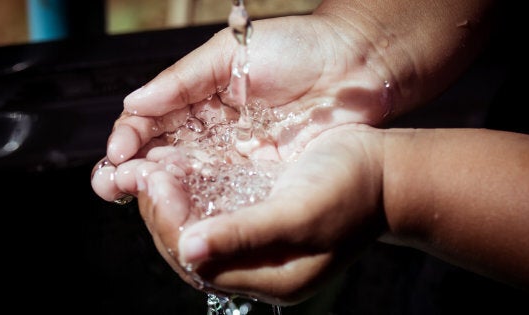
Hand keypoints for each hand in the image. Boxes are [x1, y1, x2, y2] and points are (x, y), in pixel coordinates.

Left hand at [174, 124, 385, 304]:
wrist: (384, 171)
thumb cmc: (351, 189)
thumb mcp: (300, 213)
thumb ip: (247, 234)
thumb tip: (189, 247)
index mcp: (270, 277)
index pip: (201, 263)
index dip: (169, 225)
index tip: (156, 183)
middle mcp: (259, 265)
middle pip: (193, 249)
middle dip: (163, 213)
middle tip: (144, 173)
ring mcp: (258, 241)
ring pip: (198, 228)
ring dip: (172, 201)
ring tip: (153, 168)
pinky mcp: (259, 216)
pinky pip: (213, 210)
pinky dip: (191, 192)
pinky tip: (179, 168)